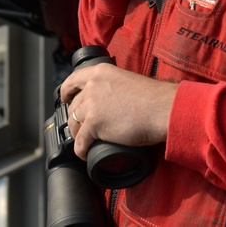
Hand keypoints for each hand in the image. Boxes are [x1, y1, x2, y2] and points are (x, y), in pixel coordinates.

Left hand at [60, 62, 176, 160]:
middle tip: (80, 126)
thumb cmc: (152, 97)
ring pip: (74, 123)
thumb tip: (110, 100)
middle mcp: (92, 86)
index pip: (73, 80)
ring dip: (77, 134)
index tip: (64, 98)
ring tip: (84, 141)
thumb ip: (114, 87)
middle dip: (74, 118)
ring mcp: (92, 105)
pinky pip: (80, 141)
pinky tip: (84, 154)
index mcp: (100, 72)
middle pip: (74, 105)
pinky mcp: (94, 124)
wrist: (161, 109)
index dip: (66, 91)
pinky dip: (81, 150)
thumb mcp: (127, 81)